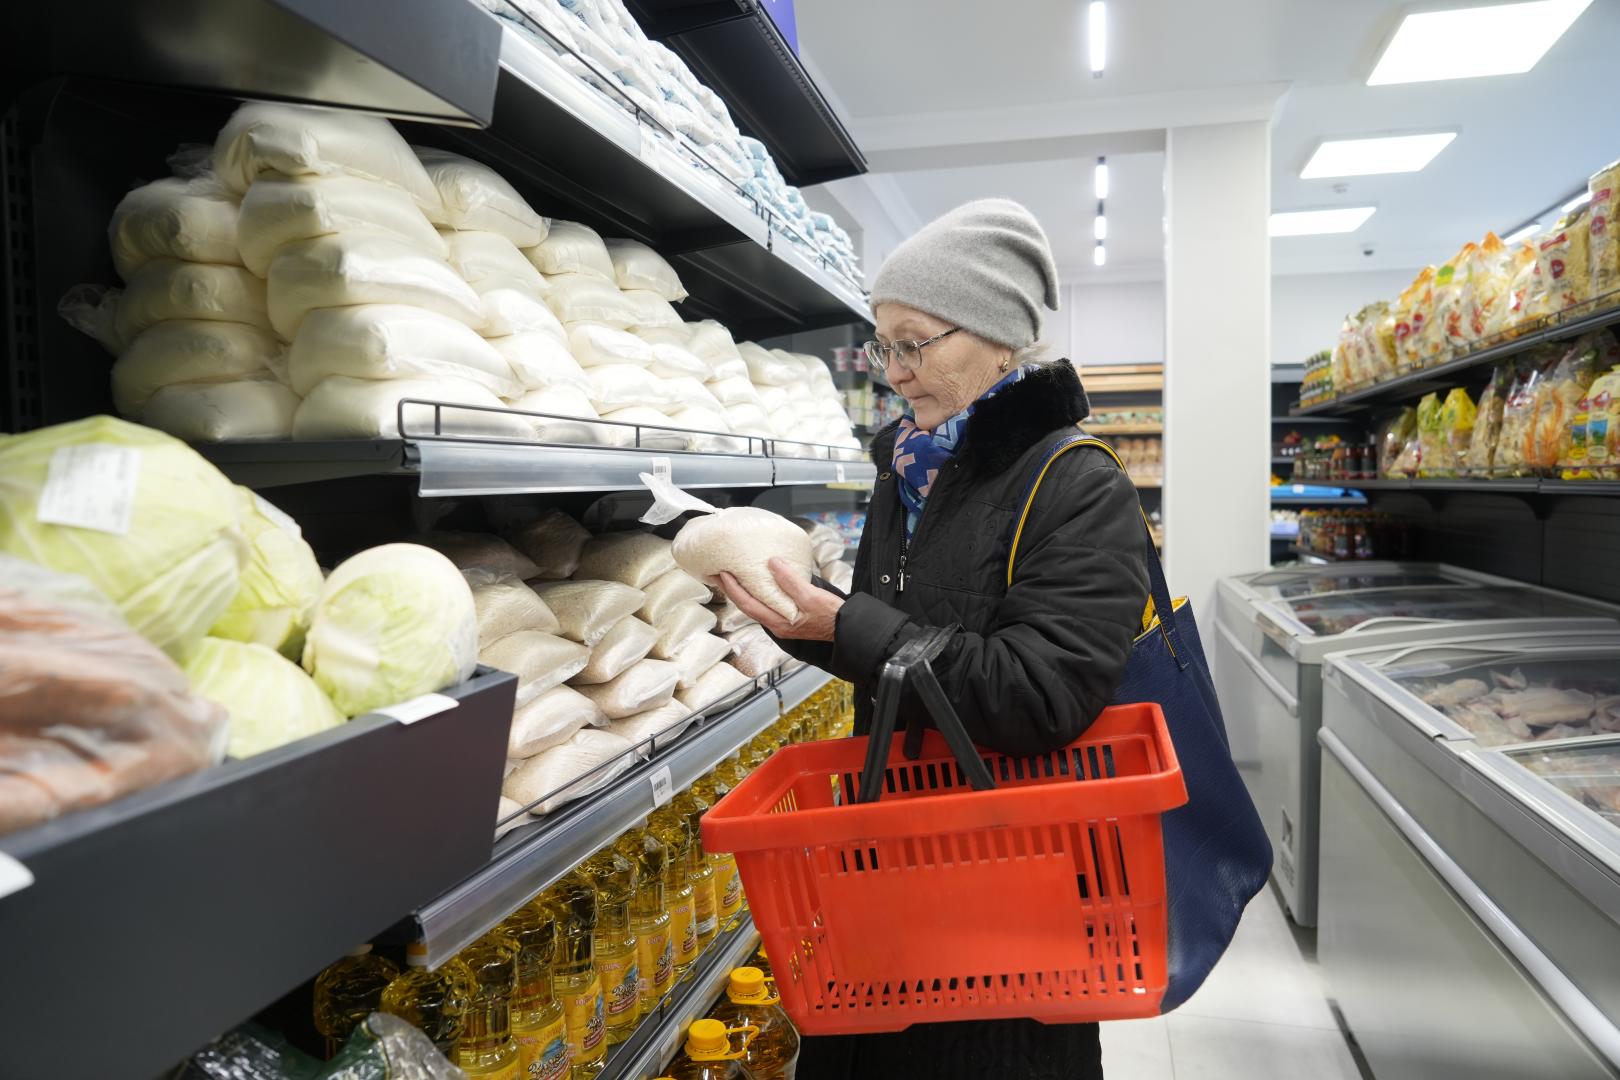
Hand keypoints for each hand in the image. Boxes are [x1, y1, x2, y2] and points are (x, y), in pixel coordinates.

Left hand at [718, 558, 842, 641]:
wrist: (848, 627)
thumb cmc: (832, 616)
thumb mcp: (811, 597)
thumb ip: (790, 581)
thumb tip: (772, 564)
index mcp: (778, 622)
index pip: (748, 604)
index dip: (733, 589)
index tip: (723, 574)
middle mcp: (777, 624)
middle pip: (747, 605)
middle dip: (732, 590)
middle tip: (718, 574)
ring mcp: (782, 621)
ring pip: (756, 605)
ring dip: (743, 591)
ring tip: (733, 576)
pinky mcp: (789, 616)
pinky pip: (767, 602)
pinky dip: (757, 591)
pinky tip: (757, 583)